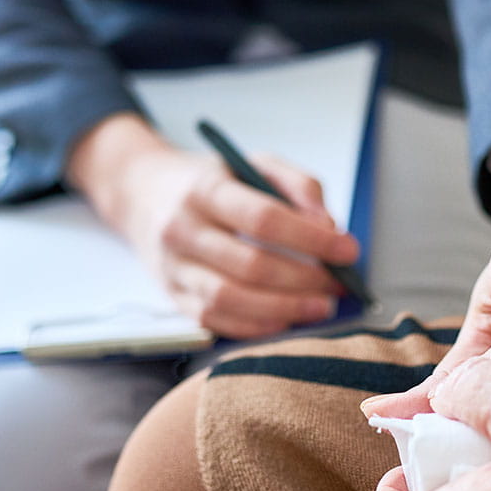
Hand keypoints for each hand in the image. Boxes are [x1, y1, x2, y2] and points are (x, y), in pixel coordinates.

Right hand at [68, 113, 358, 338]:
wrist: (142, 194)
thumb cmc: (211, 180)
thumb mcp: (254, 163)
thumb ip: (298, 186)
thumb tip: (329, 225)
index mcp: (205, 189)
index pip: (264, 218)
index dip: (312, 239)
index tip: (348, 250)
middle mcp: (183, 230)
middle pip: (251, 265)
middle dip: (305, 280)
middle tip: (338, 285)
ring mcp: (174, 267)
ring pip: (232, 299)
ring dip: (285, 309)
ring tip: (321, 307)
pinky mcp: (173, 297)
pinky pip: (217, 322)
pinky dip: (258, 326)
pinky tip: (287, 319)